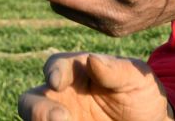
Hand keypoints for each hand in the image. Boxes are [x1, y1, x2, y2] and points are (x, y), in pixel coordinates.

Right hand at [18, 52, 172, 120]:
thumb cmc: (142, 94)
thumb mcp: (137, 79)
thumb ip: (115, 70)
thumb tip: (92, 59)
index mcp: (77, 71)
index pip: (56, 65)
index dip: (53, 71)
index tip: (57, 82)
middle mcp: (63, 96)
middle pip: (31, 99)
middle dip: (38, 109)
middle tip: (60, 120)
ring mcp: (63, 118)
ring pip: (35, 120)